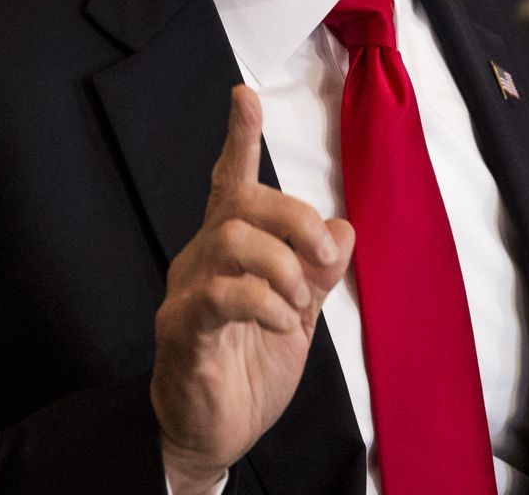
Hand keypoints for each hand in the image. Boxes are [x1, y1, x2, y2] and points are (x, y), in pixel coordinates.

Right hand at [151, 85, 354, 493]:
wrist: (211, 433)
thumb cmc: (248, 369)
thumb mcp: (299, 317)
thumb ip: (318, 273)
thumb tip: (344, 230)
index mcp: (230, 250)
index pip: (231, 183)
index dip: (238, 140)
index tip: (245, 96)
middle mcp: (202, 259)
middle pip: (241, 201)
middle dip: (294, 216)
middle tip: (321, 255)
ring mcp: (188, 292)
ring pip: (232, 238)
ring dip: (282, 266)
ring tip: (298, 304)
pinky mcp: (183, 329)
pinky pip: (222, 295)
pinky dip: (265, 302)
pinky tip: (281, 323)